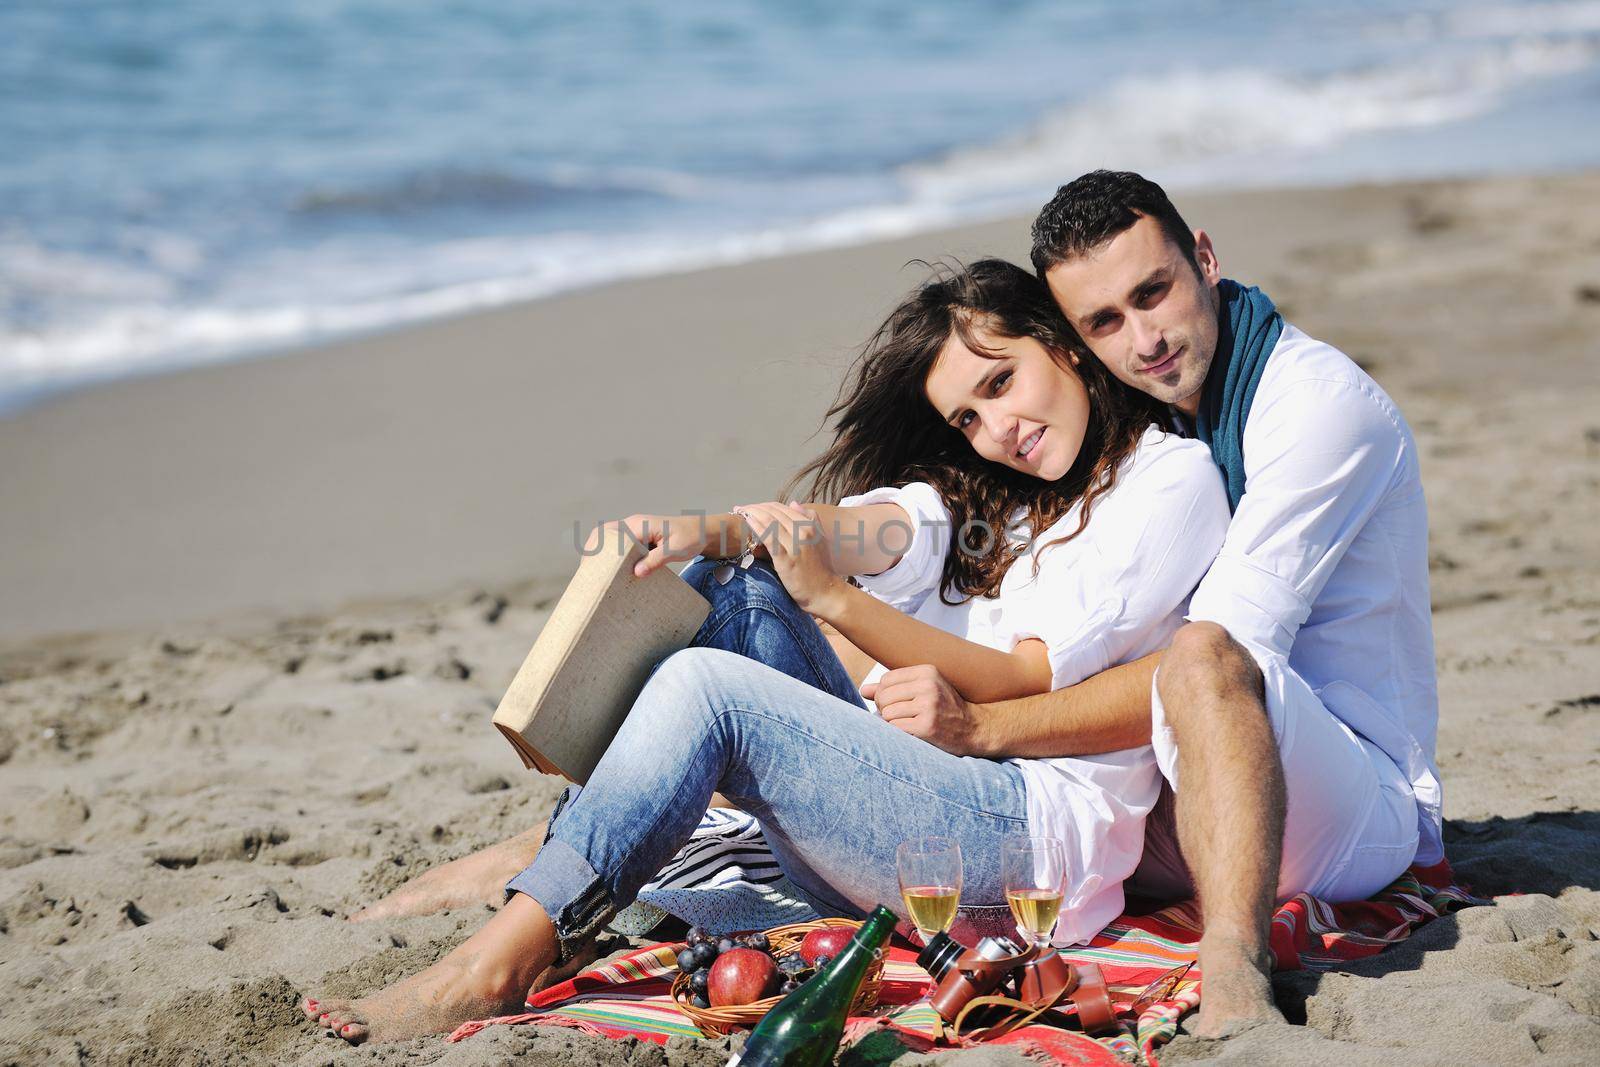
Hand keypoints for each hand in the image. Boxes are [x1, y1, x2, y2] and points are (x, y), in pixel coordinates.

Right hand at [587, 513, 710, 577]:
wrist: (703, 531)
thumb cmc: (691, 537)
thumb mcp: (676, 549)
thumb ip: (656, 560)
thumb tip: (637, 573)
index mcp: (639, 525)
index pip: (609, 534)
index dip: (596, 548)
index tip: (590, 566)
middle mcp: (633, 525)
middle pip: (604, 536)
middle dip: (594, 553)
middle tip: (589, 575)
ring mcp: (635, 532)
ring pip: (611, 542)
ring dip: (604, 557)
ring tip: (598, 577)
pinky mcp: (640, 540)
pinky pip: (622, 548)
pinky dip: (615, 559)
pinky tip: (615, 574)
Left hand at [734, 501, 845, 616]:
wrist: (824, 592)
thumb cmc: (821, 568)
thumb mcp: (820, 539)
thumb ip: (810, 520)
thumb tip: (794, 503)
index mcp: (809, 525)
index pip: (782, 508)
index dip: (764, 505)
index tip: (750, 506)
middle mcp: (803, 531)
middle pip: (774, 512)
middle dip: (754, 507)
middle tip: (739, 508)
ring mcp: (795, 544)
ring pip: (770, 521)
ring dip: (752, 513)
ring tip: (738, 512)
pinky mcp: (786, 558)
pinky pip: (769, 537)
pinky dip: (757, 526)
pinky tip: (747, 521)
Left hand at [862, 664, 988, 755]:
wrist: (974, 729)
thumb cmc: (944, 708)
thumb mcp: (923, 689)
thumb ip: (892, 687)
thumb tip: (863, 690)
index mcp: (927, 671)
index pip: (886, 679)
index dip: (884, 693)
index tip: (895, 703)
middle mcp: (928, 686)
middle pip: (884, 696)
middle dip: (884, 709)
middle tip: (897, 717)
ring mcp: (929, 706)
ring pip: (887, 713)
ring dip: (891, 723)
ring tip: (906, 724)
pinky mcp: (927, 727)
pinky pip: (896, 728)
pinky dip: (898, 733)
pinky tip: (911, 732)